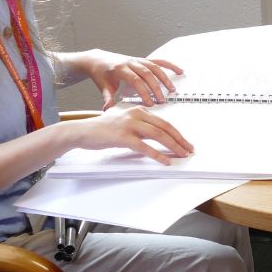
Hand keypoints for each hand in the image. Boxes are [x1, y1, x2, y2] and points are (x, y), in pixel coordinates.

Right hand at [65, 106, 193, 165]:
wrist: (82, 131)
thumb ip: (139, 126)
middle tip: (189, 149)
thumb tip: (155, 136)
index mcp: (138, 110)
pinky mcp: (123, 137)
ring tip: (182, 154)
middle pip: (164, 127)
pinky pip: (145, 147)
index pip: (164, 122)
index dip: (176, 133)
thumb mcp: (124, 122)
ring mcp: (129, 125)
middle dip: (180, 139)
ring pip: (158, 135)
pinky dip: (157, 154)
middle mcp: (136, 115)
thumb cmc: (102, 129)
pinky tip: (165, 161)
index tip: (185, 141)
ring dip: (173, 146)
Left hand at [82, 49, 183, 108]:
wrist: (99, 60)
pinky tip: (179, 71)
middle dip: (156, 88)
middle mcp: (130, 63)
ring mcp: (138, 60)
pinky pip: (158, 61)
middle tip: (161, 100)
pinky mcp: (143, 60)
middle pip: (147, 74)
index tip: (150, 103)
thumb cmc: (102, 74)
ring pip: (154, 67)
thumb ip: (107, 97)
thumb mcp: (103, 86)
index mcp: (120, 69)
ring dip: (164, 78)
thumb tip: (108, 109)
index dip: (144, 92)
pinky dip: (169, 65)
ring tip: (171, 90)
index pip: (135, 81)